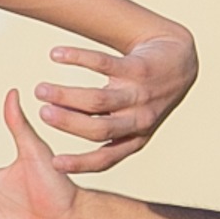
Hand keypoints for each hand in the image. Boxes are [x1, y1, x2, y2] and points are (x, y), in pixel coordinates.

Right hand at [31, 29, 196, 173]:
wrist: (179, 60)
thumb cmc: (143, 95)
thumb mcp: (130, 119)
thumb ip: (99, 126)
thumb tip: (53, 132)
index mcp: (134, 139)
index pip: (106, 158)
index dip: (80, 164)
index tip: (53, 163)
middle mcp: (138, 120)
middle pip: (99, 128)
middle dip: (68, 123)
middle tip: (41, 113)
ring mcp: (140, 94)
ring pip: (99, 100)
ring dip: (66, 94)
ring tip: (40, 89)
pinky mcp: (138, 68)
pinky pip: (104, 63)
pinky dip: (77, 58)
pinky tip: (56, 55)